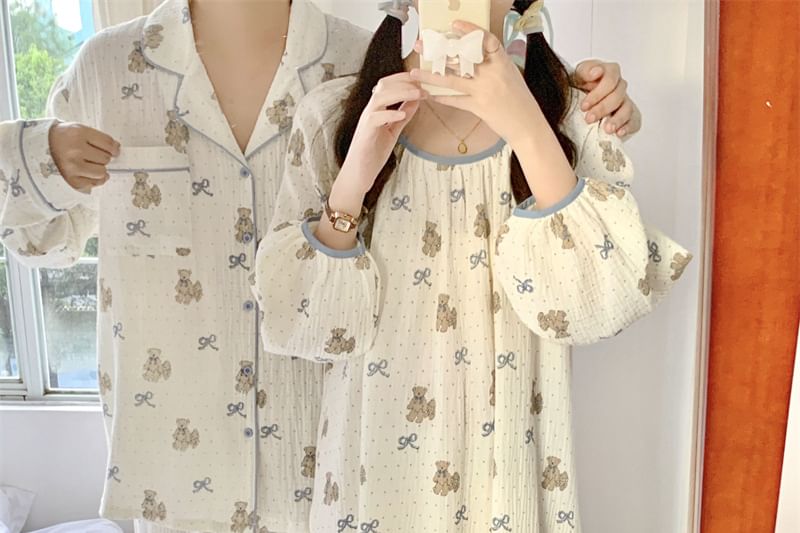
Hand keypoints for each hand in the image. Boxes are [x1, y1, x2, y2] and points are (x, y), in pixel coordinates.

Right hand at [49, 121, 119, 191]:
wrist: (40, 145)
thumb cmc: (65, 137)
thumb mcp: (80, 129)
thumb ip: (99, 138)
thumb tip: (117, 150)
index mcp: (79, 133)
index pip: (109, 144)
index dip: (115, 149)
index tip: (114, 150)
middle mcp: (75, 150)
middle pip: (106, 159)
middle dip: (103, 157)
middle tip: (93, 155)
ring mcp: (72, 167)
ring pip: (102, 172)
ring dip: (99, 169)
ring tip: (90, 164)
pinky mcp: (71, 180)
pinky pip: (93, 183)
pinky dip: (94, 179)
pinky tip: (88, 173)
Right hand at [340, 72, 426, 194]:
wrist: (358, 173)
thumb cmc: (373, 153)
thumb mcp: (393, 130)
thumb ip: (404, 115)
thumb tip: (416, 100)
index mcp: (377, 109)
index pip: (389, 85)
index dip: (404, 78)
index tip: (421, 77)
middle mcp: (370, 111)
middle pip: (383, 85)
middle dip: (404, 81)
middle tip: (423, 84)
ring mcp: (366, 121)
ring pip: (379, 97)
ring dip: (400, 93)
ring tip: (417, 94)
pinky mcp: (365, 133)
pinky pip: (375, 118)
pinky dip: (389, 114)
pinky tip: (401, 114)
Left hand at [409, 21, 544, 149]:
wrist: (527, 125)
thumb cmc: (520, 100)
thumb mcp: (510, 75)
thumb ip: (493, 65)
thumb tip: (471, 56)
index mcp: (503, 62)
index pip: (486, 40)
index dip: (470, 30)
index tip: (454, 25)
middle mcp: (493, 74)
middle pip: (461, 58)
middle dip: (439, 51)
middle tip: (422, 46)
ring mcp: (484, 90)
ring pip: (452, 80)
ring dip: (430, 76)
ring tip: (414, 74)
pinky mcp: (478, 107)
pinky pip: (455, 100)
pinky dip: (441, 98)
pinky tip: (429, 95)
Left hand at [571, 59, 640, 136]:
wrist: (577, 101)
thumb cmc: (577, 86)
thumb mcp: (576, 76)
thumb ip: (585, 71)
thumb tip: (596, 72)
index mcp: (608, 73)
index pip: (610, 79)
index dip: (598, 93)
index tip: (584, 106)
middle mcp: (619, 86)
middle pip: (618, 95)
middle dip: (603, 108)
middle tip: (589, 119)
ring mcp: (625, 102)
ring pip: (627, 108)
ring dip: (617, 119)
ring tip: (607, 129)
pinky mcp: (629, 117)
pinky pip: (634, 121)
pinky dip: (628, 127)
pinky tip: (619, 133)